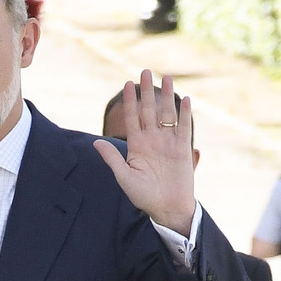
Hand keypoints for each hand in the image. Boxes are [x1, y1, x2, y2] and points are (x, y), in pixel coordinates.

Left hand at [93, 70, 195, 234]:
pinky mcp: (182, 149)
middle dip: (146, 92)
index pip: (132, 119)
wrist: (167, 208)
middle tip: (145, 71)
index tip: (127, 83)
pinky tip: (184, 99)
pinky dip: (184, 114)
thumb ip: (112, 158)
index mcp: (137, 146)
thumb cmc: (144, 196)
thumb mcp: (124, 177)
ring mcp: (168, 143)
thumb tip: (96, 142)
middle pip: (149, 111)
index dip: (130, 102)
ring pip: (166, 114)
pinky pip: (183, 127)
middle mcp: (152, 141)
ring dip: (166, 96)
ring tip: (167, 77)